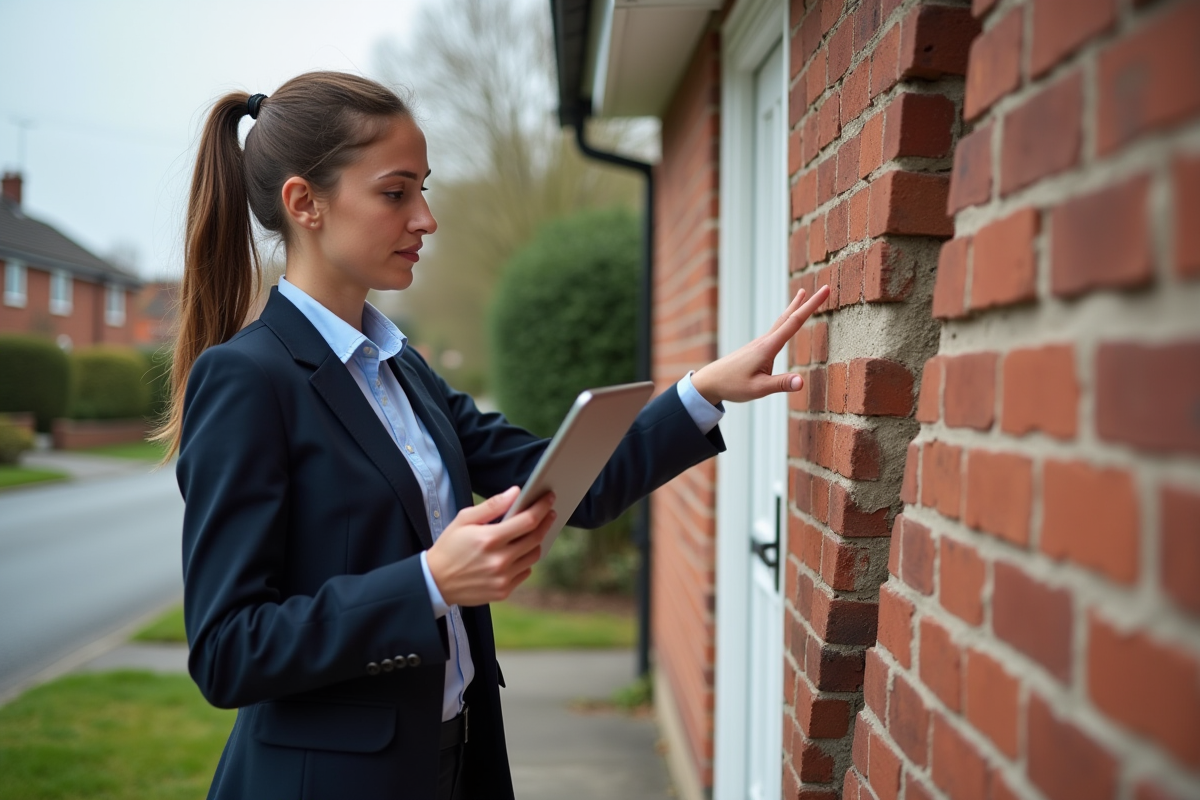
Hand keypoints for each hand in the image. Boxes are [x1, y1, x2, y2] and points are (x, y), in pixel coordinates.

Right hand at [425, 487, 555, 606]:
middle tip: (549, 512)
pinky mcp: (503, 591)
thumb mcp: (464, 519)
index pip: (527, 521)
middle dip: (546, 522)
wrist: (435, 582)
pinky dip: (525, 560)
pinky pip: (525, 572)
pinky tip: (518, 552)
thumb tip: (516, 492)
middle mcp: (499, 560)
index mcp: (489, 539)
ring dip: (536, 542)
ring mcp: (502, 578)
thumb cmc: (449, 546)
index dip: (541, 507)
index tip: (549, 498)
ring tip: (533, 532)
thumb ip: (492, 505)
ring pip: (533, 556)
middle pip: (535, 538)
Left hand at [691, 285, 829, 405]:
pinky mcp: (757, 348)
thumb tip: (802, 382)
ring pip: (781, 321)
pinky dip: (787, 320)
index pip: (795, 322)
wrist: (710, 381)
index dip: (811, 306)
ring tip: (803, 295)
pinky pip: (776, 329)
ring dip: (795, 308)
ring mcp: (760, 343)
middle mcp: (765, 341)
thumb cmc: (733, 385)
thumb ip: (781, 384)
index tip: (825, 291)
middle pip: (789, 317)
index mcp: (768, 347)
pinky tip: (787, 321)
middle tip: (823, 288)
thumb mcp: (759, 389)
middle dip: (807, 303)